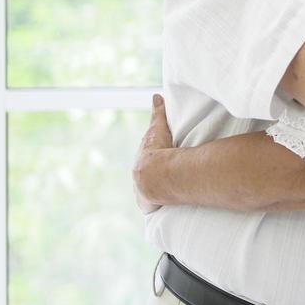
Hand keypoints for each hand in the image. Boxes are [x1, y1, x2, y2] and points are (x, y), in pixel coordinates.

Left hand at [133, 93, 172, 214]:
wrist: (155, 174)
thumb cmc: (157, 150)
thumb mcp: (158, 128)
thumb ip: (158, 112)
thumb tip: (156, 95)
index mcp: (140, 162)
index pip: (144, 162)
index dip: (151, 162)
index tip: (157, 163)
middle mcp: (138, 179)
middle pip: (144, 179)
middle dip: (151, 180)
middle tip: (163, 179)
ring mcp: (142, 194)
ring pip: (147, 195)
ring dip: (154, 195)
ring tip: (165, 196)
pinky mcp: (149, 206)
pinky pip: (153, 208)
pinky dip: (157, 207)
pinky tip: (164, 209)